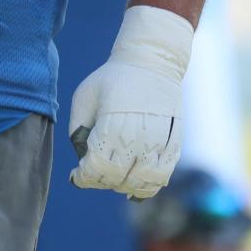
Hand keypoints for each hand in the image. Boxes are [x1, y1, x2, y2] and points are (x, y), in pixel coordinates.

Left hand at [68, 5, 192, 198]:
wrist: (150, 63)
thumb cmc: (112, 79)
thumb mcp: (84, 96)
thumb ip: (78, 128)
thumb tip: (82, 156)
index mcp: (112, 126)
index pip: (97, 167)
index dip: (84, 177)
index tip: (76, 175)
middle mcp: (137, 139)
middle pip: (118, 178)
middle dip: (101, 180)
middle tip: (94, 171)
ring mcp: (158, 144)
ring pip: (142, 183)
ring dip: (124, 185)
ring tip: (114, 176)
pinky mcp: (174, 145)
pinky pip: (162, 177)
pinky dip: (148, 186)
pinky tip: (135, 183)